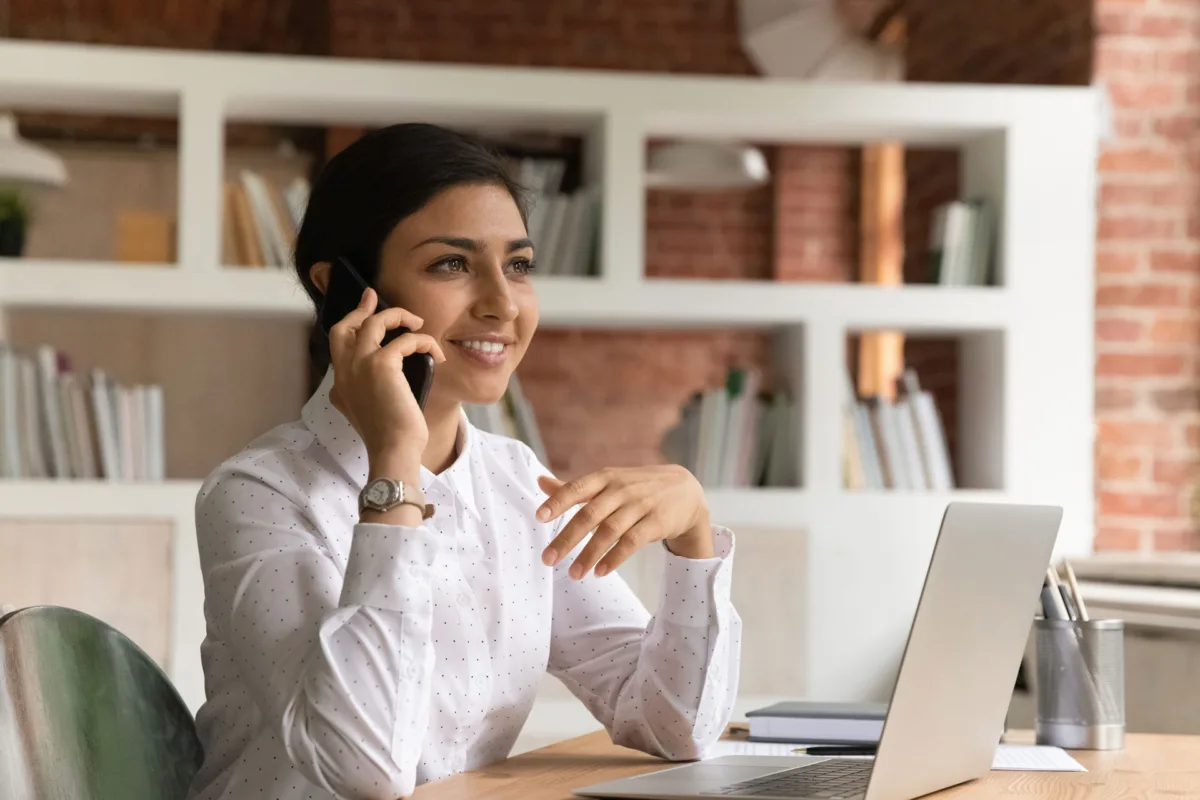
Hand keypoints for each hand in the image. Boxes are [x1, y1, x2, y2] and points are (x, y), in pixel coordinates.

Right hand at [327, 287, 445, 458]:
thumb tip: (388, 376)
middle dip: (360, 309)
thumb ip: (369, 392)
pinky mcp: (381, 365)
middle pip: (344, 327)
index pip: (338, 346)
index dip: (350, 325)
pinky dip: (424, 342)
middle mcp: (344, 373)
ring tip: (418, 323)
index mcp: (340, 385)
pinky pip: (405, 339)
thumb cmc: (391, 438)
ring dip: (398, 317)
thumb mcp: (372, 414)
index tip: (364, 311)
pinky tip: (436, 354)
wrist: (394, 450)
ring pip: (374, 323)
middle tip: (375, 297)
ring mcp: (359, 366)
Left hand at [536, 464, 713, 579]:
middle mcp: (621, 490)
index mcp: (605, 478)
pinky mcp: (656, 522)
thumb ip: (574, 488)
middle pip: (590, 515)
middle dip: (567, 538)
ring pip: (610, 532)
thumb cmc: (637, 487)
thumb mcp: (607, 482)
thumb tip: (539, 482)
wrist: (685, 490)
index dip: (558, 502)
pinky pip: (632, 542)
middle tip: (547, 559)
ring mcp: (640, 505)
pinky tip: (600, 572)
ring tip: (573, 575)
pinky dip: (615, 558)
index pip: (577, 488)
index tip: (539, 517)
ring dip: (589, 555)